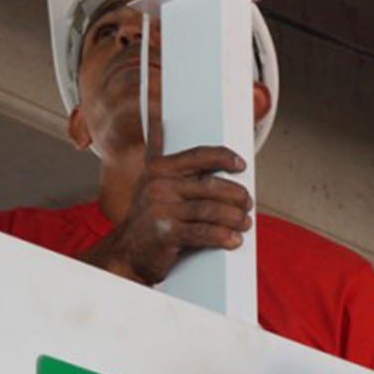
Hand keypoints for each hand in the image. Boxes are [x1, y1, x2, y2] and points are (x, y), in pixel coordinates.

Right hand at [96, 145, 250, 284]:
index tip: (240, 165)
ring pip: (211, 209)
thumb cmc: (144, 219)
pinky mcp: (166, 234)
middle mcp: (159, 186)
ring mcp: (162, 210)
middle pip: (211, 185)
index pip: (199, 156)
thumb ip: (158, 155)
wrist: (125, 252)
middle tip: (247, 203)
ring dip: (235, 217)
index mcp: (159, 170)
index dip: (224, 157)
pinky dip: (223, 236)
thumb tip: (159, 120)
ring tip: (244, 223)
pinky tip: (233, 240)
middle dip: (236, 195)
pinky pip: (203, 232)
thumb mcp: (148, 182)